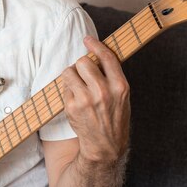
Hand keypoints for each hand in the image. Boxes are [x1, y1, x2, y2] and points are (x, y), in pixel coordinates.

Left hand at [61, 36, 130, 164]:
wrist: (105, 147)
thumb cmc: (114, 119)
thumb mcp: (122, 97)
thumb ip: (112, 77)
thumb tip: (96, 54)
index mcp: (120, 87)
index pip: (107, 57)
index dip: (96, 45)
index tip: (87, 39)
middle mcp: (103, 92)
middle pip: (83, 61)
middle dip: (81, 65)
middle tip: (84, 75)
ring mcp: (86, 99)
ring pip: (69, 71)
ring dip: (71, 76)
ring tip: (79, 87)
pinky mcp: (72, 106)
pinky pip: (64, 87)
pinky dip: (67, 90)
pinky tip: (76, 101)